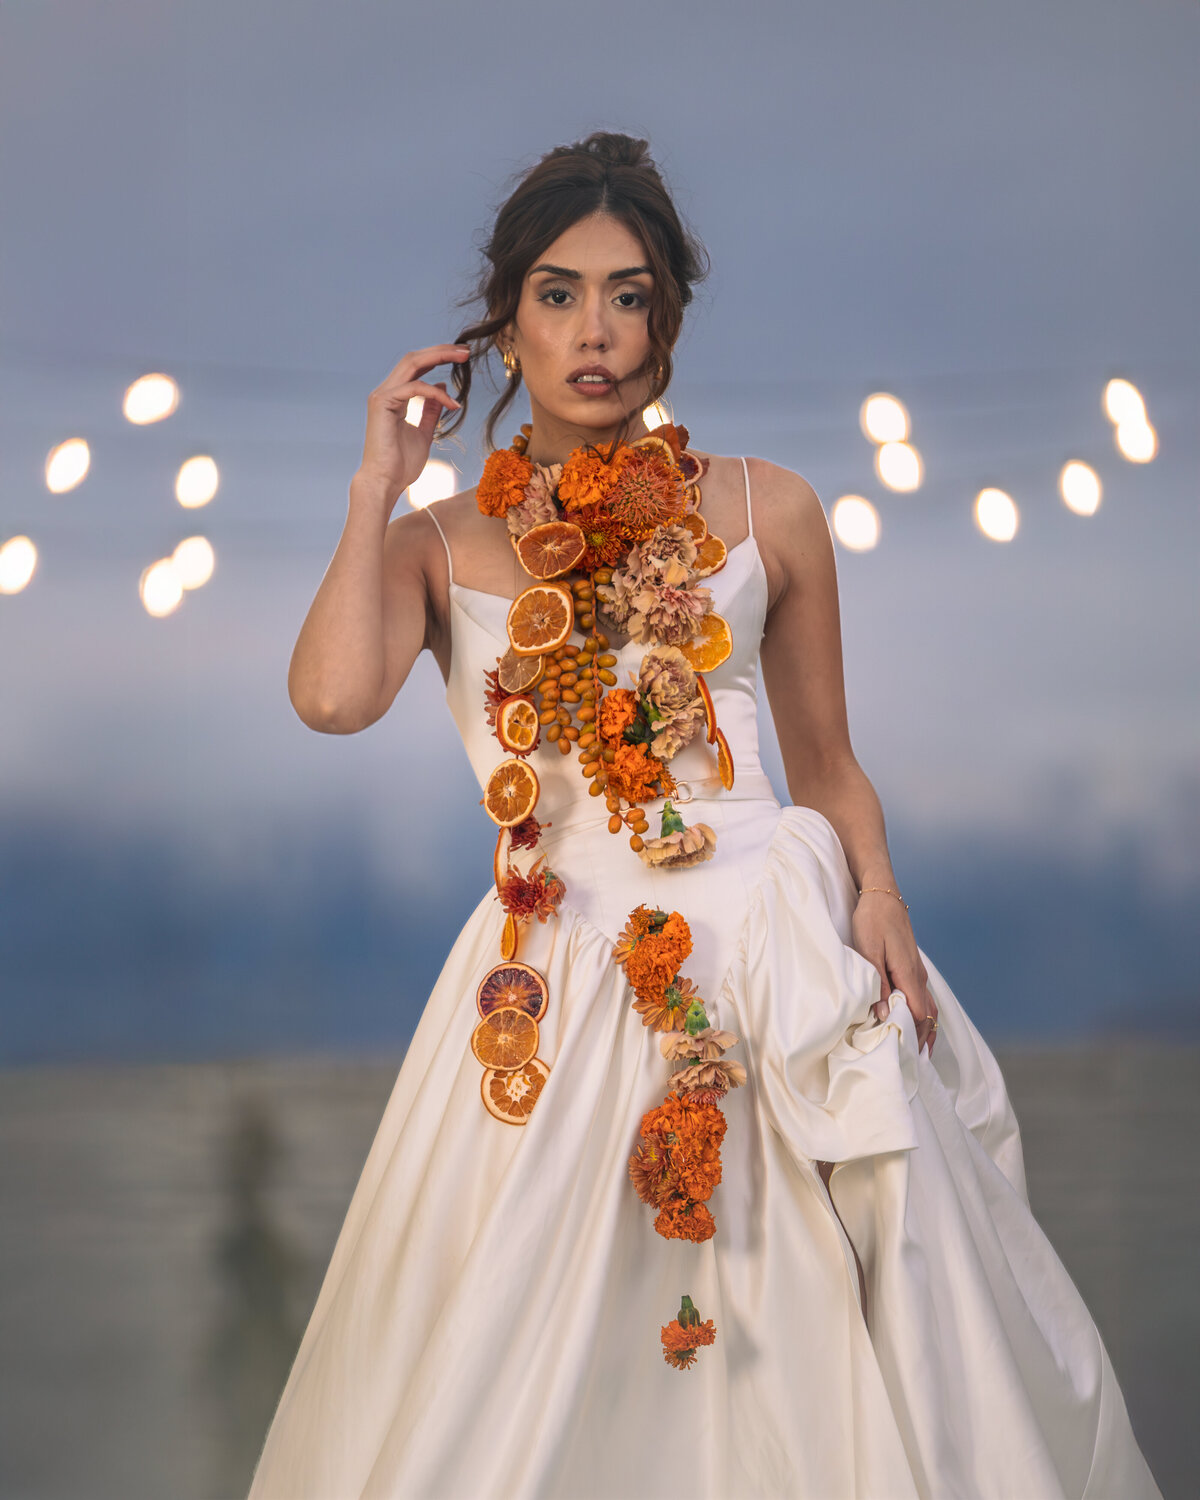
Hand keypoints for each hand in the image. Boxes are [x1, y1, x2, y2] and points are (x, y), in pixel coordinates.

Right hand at [355, 344, 469, 504]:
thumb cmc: (401, 464)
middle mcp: (386, 392)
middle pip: (414, 358)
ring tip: (463, 359)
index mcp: (394, 397)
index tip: (462, 357)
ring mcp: (382, 395)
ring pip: (411, 363)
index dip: (438, 358)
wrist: (385, 482)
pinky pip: (414, 388)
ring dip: (439, 357)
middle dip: (441, 351)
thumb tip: (442, 387)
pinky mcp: (382, 403)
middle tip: (467, 351)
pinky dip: (436, 393)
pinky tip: (452, 404)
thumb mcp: (424, 433)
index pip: (416, 367)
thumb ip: (431, 410)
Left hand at [851, 892, 938, 1054]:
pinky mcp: (911, 965)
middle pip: (928, 1015)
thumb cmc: (872, 919)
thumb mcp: (868, 949)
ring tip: (915, 1050)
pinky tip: (912, 1020)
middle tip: (910, 1062)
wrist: (881, 892)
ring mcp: (917, 970)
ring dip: (923, 1027)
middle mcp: (918, 975)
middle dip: (921, 1038)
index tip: (903, 1055)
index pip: (919, 1014)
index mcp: (909, 974)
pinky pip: (922, 996)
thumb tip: (882, 1014)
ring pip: (928, 1006)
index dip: (913, 1036)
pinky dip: (921, 1013)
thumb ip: (877, 982)